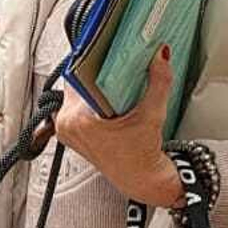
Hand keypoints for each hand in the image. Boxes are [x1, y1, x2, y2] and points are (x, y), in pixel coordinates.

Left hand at [53, 49, 184, 209]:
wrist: (141, 179)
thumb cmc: (141, 157)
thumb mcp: (152, 115)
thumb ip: (158, 82)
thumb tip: (160, 56)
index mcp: (78, 120)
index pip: (77, 75)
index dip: (92, 59)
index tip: (103, 47)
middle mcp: (67, 125)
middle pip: (76, 82)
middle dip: (95, 71)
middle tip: (111, 59)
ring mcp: (67, 130)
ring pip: (76, 92)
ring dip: (92, 83)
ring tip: (110, 76)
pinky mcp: (71, 133)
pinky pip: (76, 105)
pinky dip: (90, 97)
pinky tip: (105, 94)